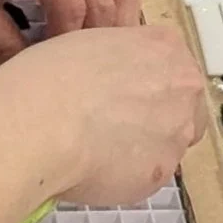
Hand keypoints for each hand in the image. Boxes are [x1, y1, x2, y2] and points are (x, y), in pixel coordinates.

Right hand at [0, 25, 206, 207]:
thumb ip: (117, 62)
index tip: (123, 97)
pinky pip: (148, 176)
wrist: (38, 126)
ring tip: (98, 153)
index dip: (146, 85)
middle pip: (183, 106)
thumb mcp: (87, 45)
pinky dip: (126, 177)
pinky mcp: (161, 173)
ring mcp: (177, 131)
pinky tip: (94, 171)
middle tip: (113, 128)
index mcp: (164, 45)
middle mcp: (184, 85)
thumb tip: (114, 84)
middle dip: (155, 118)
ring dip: (142, 149)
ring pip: (168, 144)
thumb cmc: (47, 78)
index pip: (172, 67)